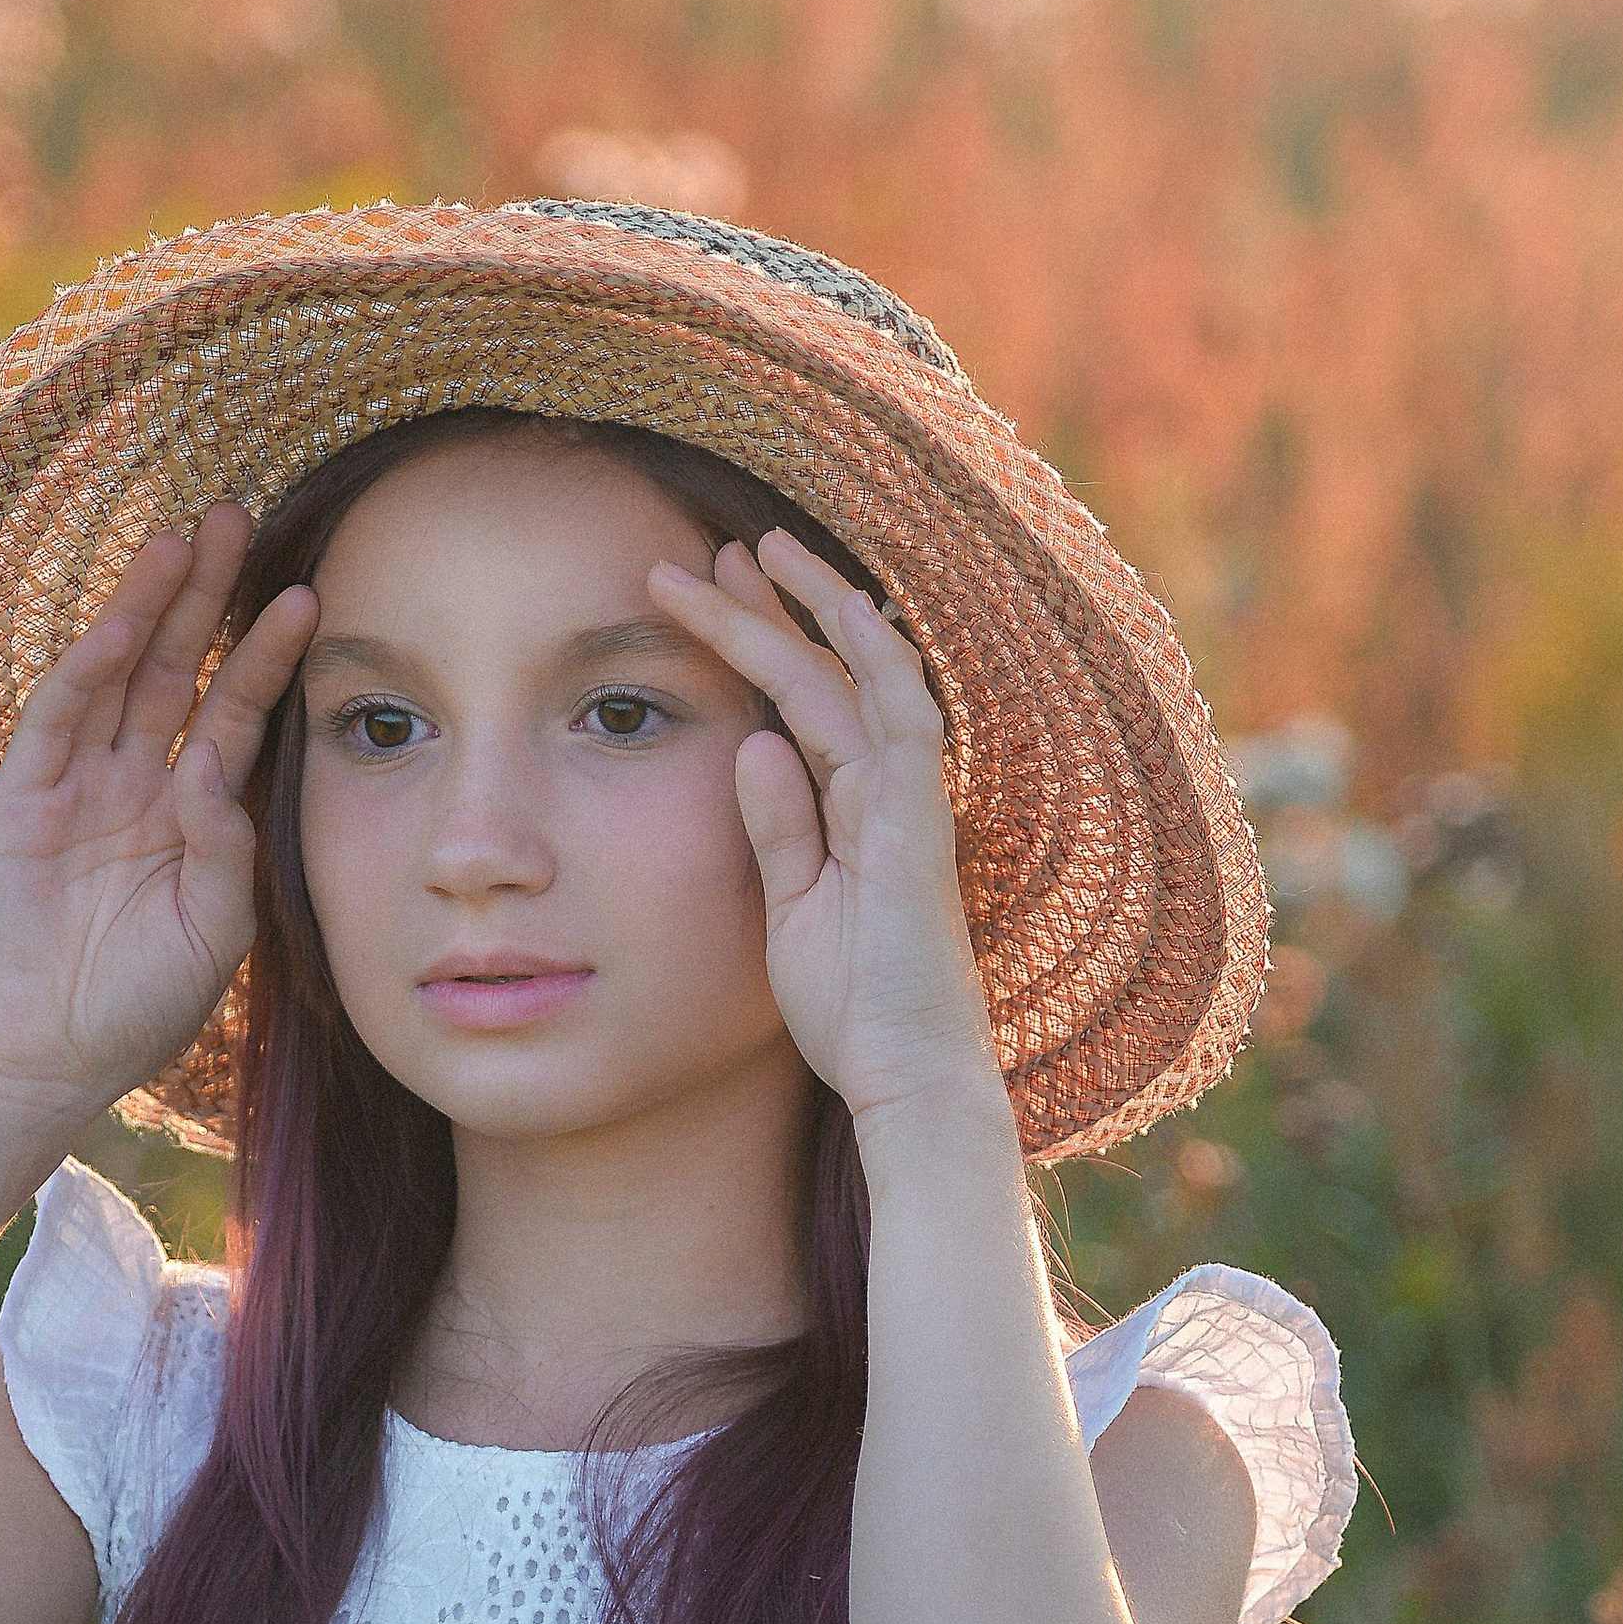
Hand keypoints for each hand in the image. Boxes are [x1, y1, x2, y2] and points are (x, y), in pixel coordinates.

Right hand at [0, 502, 315, 1149]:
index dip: (266, 656)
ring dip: (147, 608)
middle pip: (176, 669)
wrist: (49, 1060)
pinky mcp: (21, 802)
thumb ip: (226, 848)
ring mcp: (75, 786)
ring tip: (182, 538)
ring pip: (117, 675)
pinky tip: (118, 624)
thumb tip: (221, 775)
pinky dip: (85, 671)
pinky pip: (56, 723)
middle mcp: (134, 784)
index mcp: (188, 814)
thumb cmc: (139, 1007)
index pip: (234, 714)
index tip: (312, 597)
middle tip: (239, 516)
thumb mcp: (215, 929)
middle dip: (207, 595)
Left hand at [648, 528, 996, 1122]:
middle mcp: (889, 792)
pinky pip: (900, 720)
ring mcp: (909, 801)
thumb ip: (776, 826)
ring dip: (814, 609)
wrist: (904, 1076)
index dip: (756, 645)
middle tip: (719, 547)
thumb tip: (750, 744)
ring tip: (758, 549)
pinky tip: (837, 611)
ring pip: (863, 676)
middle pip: (830, 673)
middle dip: (775, 606)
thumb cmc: (854, 1008)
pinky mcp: (919, 823)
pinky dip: (870, 661)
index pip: (803, 704)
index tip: (704, 595)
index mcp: (856, 810)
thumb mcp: (790, 906)